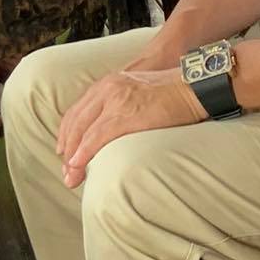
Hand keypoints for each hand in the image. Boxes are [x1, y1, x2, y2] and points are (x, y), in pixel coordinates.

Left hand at [56, 69, 204, 187]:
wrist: (194, 86)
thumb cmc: (173, 94)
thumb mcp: (138, 92)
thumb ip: (121, 105)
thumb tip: (111, 131)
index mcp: (109, 83)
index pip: (78, 111)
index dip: (68, 134)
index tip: (65, 152)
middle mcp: (107, 88)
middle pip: (75, 122)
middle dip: (67, 149)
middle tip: (66, 171)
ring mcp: (115, 100)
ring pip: (82, 131)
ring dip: (73, 157)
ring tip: (71, 176)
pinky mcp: (125, 114)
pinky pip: (96, 137)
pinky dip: (84, 153)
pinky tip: (78, 165)